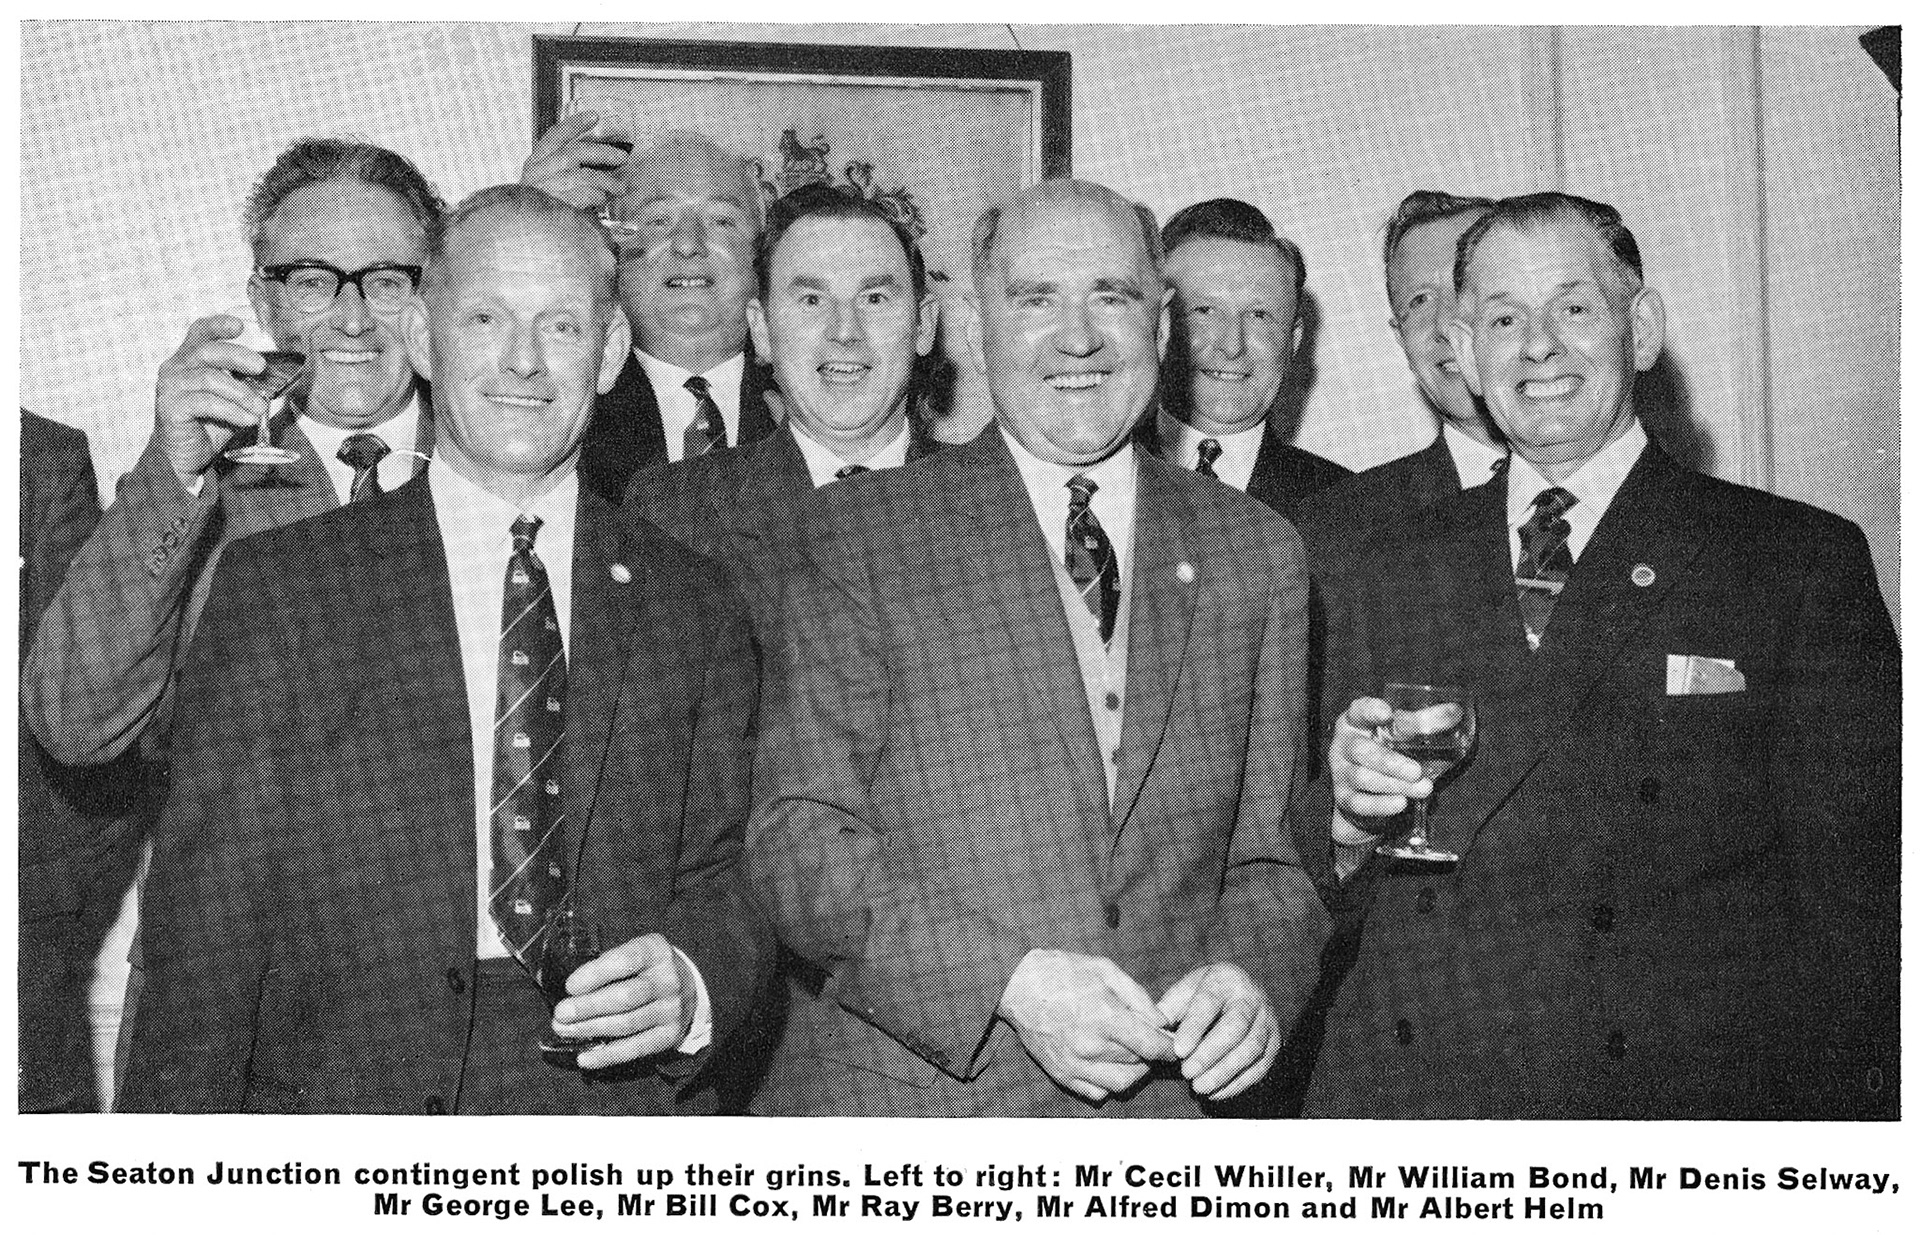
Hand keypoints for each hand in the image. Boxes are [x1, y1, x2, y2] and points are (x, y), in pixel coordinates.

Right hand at [155, 315, 269, 488]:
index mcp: (190, 359)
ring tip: (259, 408)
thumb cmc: (209, 423)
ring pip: (209, 378)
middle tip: (261, 368)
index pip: (200, 331)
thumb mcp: (233, 400)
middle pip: (207, 350)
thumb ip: (248, 385)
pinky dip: (231, 410)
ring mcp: (170, 387)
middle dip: (238, 356)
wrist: (185, 455)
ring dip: (241, 393)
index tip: (240, 326)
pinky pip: (205, 403)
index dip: (218, 325)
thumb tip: (280, 379)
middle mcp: (176, 368)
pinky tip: (247, 420)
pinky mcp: (170, 408)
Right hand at [520, 112, 628, 210]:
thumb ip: (570, 170)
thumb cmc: (545, 210)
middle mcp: (536, 174)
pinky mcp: (553, 207)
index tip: (595, 116)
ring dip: (605, 180)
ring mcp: (543, 190)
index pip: (554, 136)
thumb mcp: (551, 184)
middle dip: (602, 153)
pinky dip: (596, 196)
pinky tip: (601, 200)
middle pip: (572, 154)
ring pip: (580, 175)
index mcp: (535, 163)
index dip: (574, 124)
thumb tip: (605, 160)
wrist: (529, 238)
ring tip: (618, 188)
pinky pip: (582, 195)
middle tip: (622, 158)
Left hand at [552, 932, 695, 1068]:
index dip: (595, 974)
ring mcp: (672, 1010)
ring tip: (565, 1030)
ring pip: (626, 1024)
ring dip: (590, 1030)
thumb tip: (572, 992)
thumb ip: (608, 965)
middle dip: (587, 1007)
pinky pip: (635, 1048)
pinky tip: (584, 1057)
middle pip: (625, 997)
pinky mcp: (670, 1035)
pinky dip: (607, 1055)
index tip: (570, 986)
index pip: (626, 961)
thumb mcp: (634, 953)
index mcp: (656, 952)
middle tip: (560, 1014)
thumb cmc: (645, 969)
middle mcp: (669, 980)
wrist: (687, 986)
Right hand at [999, 950, 1175, 1102]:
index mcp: (1105, 1018)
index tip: (1174, 1045)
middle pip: (1139, 1065)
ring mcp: (1075, 1064)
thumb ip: (1138, 998)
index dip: (1169, 1048)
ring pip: (1122, 1083)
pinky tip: (1109, 1064)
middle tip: (1150, 1043)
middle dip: (1151, 1056)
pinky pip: (1097, 1092)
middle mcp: (1091, 1046)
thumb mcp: (1106, 970)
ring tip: (1132, 1055)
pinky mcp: (1062, 1074)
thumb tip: (1161, 1022)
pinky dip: (1110, 1083)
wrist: (1018, 986)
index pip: (1151, 1046)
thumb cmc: (1064, 972)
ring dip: (1134, 1072)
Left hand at [1157, 963, 1278, 1100]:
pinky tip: (1216, 1093)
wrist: (1239, 993)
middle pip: (1235, 1026)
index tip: (1178, 1051)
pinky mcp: (1275, 1043)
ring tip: (1198, 1087)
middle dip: (1210, 1053)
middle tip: (1186, 1073)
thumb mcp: (1184, 992)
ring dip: (1224, 1072)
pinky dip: (1238, 1083)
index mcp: (1225, 978)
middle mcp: (1252, 996)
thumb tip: (1151, 1033)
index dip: (1194, 1027)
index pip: (1210, 1001)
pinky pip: (1260, 1066)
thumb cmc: (1202, 996)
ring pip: (1251, 1049)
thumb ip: (1166, 1011)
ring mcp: (1267, 1020)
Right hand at [1330, 696, 1429, 839]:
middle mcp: (1344, 746)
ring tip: (1423, 788)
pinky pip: (1361, 803)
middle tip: (1417, 771)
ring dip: (1394, 784)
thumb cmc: (1385, 752)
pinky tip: (1401, 803)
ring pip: (1362, 778)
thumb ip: (1422, 724)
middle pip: (1361, 750)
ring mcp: (1341, 773)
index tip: (1387, 713)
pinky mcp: (1344, 799)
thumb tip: (1454, 711)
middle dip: (1389, 761)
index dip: (1370, 711)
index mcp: (1356, 722)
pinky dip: (1382, 804)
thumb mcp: (1399, 735)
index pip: (1358, 711)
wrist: (1363, 794)